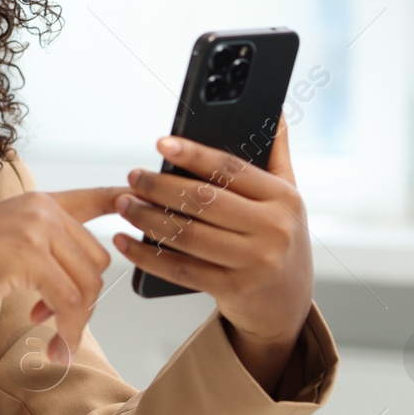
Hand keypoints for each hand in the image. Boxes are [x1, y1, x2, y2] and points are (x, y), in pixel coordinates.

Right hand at [0, 186, 126, 362]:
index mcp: (35, 201)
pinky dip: (68, 333)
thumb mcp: (3, 243)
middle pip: (97, 261)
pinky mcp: (25, 256)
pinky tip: (55, 350)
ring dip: (76, 324)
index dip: (121, 200)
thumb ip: (41, 247)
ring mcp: (33, 228)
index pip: (92, 197)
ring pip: (87, 285)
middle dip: (84, 301)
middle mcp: (39, 208)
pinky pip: (68, 303)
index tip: (137, 202)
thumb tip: (81, 281)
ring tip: (56, 344)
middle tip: (57, 325)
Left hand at [109, 115, 313, 390]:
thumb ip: (276, 154)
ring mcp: (254, 263)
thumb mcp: (289, 197)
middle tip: (132, 177)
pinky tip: (125, 240)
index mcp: (284, 198)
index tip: (161, 143)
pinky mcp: (232, 289)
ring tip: (124, 204)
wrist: (287, 304)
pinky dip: (146, 255)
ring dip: (148, 218)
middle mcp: (273, 230)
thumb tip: (275, 110)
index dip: (194, 154)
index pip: (232, 169)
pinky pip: (179, 268)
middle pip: (204, 201)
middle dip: (160, 187)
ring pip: (188, 235)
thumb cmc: (279, 239)